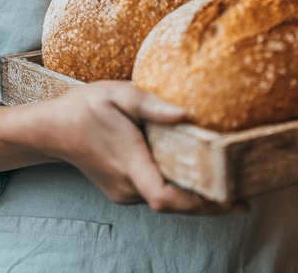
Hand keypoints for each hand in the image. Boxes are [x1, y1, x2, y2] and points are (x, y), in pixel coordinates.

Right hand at [39, 81, 238, 215]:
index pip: (166, 197)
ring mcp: (124, 192)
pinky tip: (196, 175)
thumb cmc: (86, 106)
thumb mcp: (118, 93)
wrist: (52, 129)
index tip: (230, 199)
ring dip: (195, 196)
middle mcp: (127, 186)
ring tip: (229, 184)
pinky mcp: (123, 190)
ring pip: (166, 201)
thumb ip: (152, 105)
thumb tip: (186, 114)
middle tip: (245, 195)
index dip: (199, 203)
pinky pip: (156, 192)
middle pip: (174, 204)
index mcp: (129, 163)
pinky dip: (178, 189)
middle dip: (209, 203)